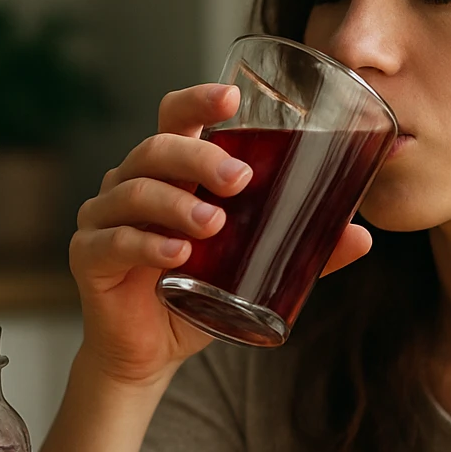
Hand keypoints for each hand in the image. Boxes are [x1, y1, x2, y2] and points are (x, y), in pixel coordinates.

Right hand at [70, 84, 373, 387]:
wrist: (151, 352)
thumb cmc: (198, 294)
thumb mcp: (252, 267)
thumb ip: (302, 250)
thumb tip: (362, 236)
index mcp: (170, 171)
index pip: (175, 117)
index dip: (198, 100)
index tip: (231, 99)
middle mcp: (131, 182)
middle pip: (157, 148)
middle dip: (199, 156)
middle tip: (239, 181)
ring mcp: (104, 217)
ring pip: (134, 191)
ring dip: (176, 203)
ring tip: (214, 224)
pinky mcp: (88, 256)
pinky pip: (112, 241)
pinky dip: (145, 245)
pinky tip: (176, 256)